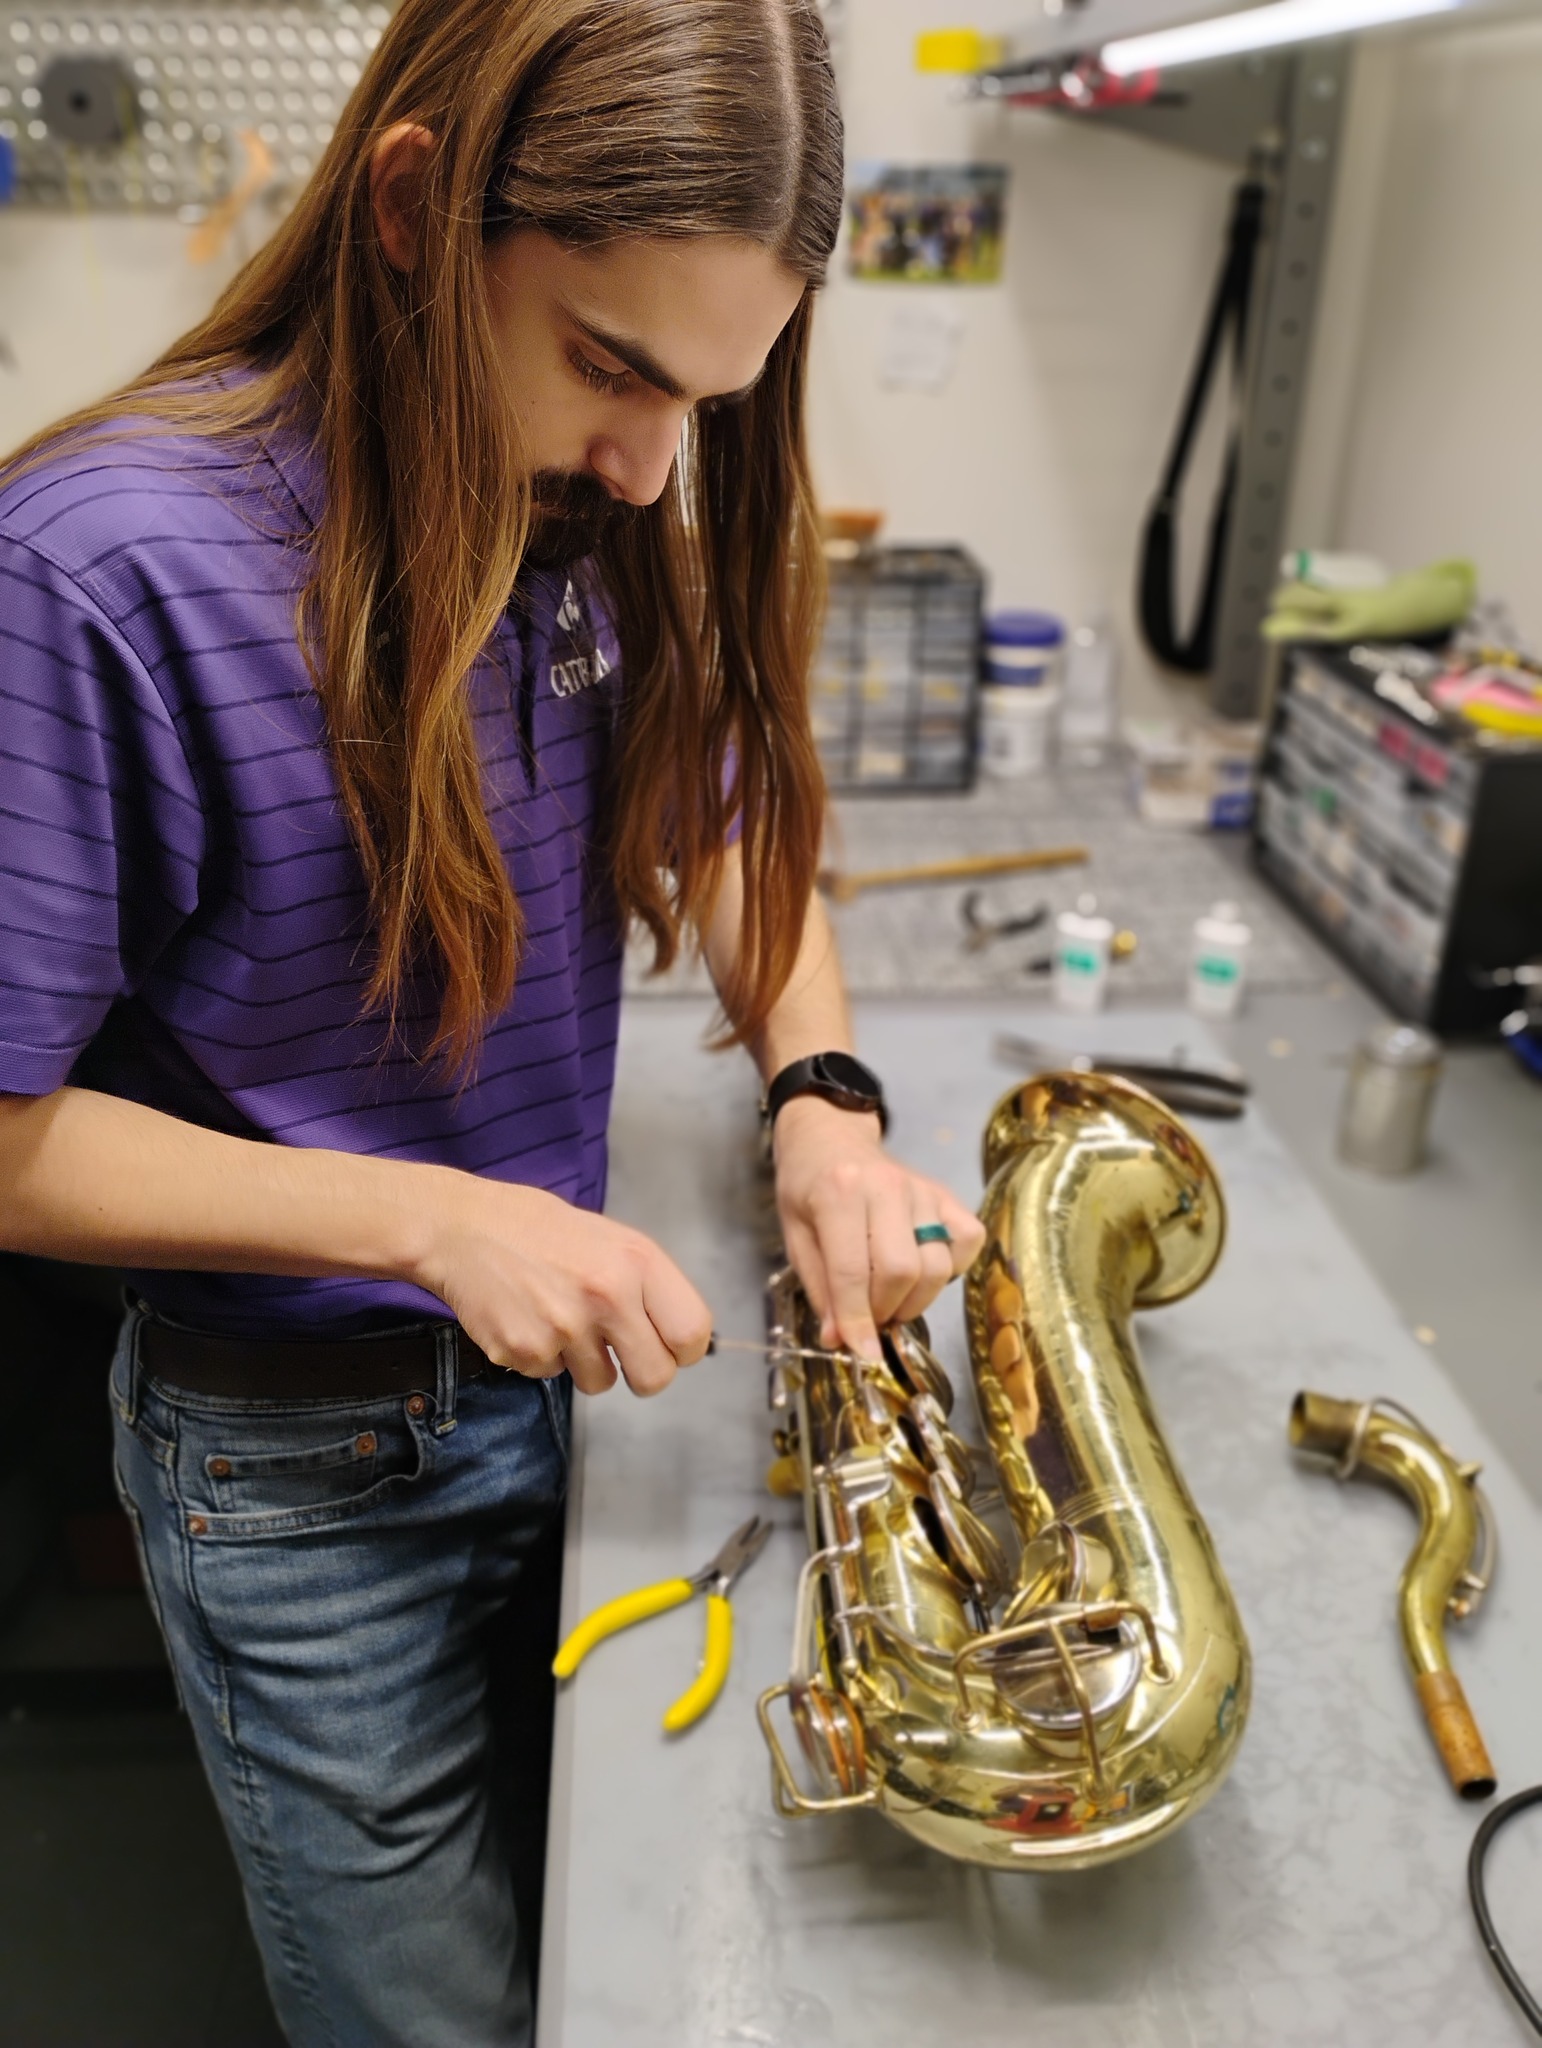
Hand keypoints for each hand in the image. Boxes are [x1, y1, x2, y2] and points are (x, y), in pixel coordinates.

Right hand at [415, 1172, 711, 1397]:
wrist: (463, 1227)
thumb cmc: (539, 1230)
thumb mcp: (609, 1238)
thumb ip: (646, 1285)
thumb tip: (677, 1335)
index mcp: (637, 1261)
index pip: (691, 1333)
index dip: (682, 1349)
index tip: (667, 1346)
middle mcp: (607, 1295)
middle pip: (655, 1377)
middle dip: (640, 1373)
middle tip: (619, 1351)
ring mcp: (564, 1328)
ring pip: (600, 1384)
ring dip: (584, 1363)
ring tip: (559, 1318)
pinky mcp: (525, 1351)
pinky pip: (552, 1376)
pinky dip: (542, 1357)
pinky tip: (527, 1318)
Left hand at [771, 1097, 985, 1359]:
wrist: (830, 1137)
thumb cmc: (807, 1186)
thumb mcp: (796, 1237)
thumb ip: (821, 1288)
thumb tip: (842, 1339)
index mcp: (839, 1193)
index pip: (852, 1271)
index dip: (857, 1320)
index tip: (861, 1352)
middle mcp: (887, 1187)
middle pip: (901, 1271)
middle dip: (885, 1309)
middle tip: (869, 1316)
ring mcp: (923, 1189)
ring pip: (935, 1265)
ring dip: (913, 1299)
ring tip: (889, 1299)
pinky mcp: (947, 1195)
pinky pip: (965, 1244)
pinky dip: (948, 1270)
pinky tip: (920, 1271)